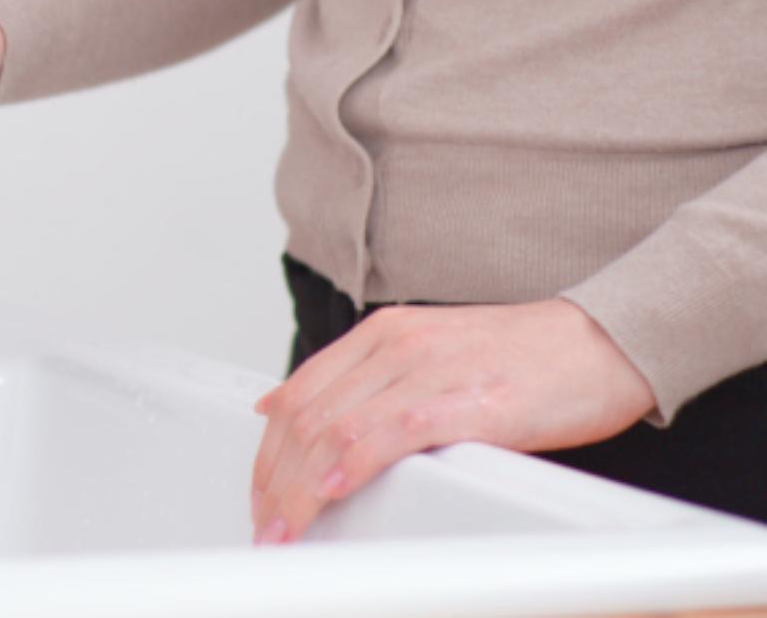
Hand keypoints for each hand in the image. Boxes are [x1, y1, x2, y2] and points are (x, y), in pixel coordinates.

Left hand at [250, 299, 654, 544]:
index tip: (259, 493)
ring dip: (300, 489)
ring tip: (287, 530)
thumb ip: (370, 382)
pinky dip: (353, 465)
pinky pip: (392, 432)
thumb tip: (294, 412)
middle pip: (307, 417)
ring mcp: (430, 370)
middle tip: (264, 525)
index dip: (267, 450)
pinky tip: (333, 493)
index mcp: (382, 334)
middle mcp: (396, 345)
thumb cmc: (525, 358)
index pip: (297, 393)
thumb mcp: (430, 355)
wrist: (605, 342)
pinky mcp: (469, 400)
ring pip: (337, 430)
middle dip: (273, 479)